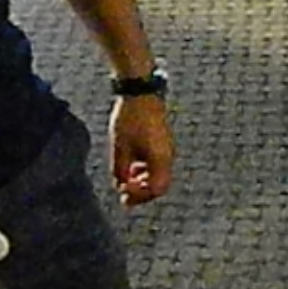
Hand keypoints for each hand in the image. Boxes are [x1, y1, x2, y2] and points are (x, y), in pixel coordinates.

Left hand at [110, 93, 174, 207]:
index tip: (124, 194)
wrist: (141, 92)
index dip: (141, 196)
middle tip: (124, 196)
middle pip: (160, 185)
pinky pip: (157, 164)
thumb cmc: (130, 118)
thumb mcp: (119, 148)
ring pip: (159, 175)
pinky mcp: (163, 142)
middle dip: (141, 192)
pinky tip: (131, 165)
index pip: (157, 189)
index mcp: (160, 158)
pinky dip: (145, 170)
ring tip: (126, 180)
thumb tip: (120, 186)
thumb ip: (120, 171)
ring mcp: (167, 149)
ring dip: (143, 181)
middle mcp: (168, 156)